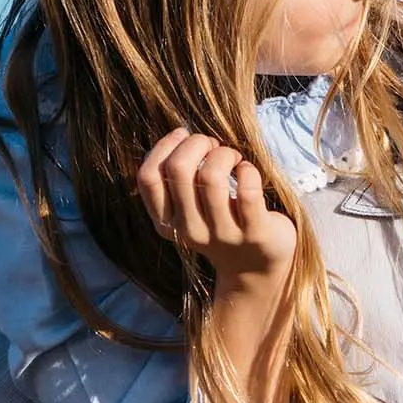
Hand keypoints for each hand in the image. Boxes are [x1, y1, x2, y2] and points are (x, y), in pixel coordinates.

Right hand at [134, 128, 299, 280]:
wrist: (255, 268)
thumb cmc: (220, 223)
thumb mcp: (188, 209)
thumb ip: (176, 181)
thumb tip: (179, 135)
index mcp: (166, 222)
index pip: (147, 177)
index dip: (163, 147)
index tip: (184, 137)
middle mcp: (189, 230)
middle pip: (178, 169)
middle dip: (197, 143)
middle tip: (213, 146)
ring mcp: (222, 234)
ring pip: (211, 176)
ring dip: (225, 154)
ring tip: (234, 158)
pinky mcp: (254, 233)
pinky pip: (247, 191)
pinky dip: (249, 171)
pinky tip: (249, 171)